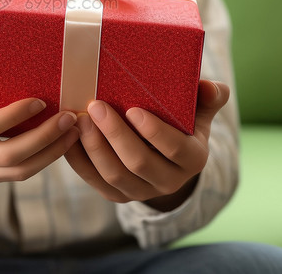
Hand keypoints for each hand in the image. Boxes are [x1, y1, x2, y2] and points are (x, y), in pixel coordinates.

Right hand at [0, 35, 78, 192]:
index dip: (14, 117)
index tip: (39, 101)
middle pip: (9, 157)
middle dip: (45, 140)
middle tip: (69, 118)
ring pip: (17, 173)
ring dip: (50, 155)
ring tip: (73, 133)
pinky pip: (14, 176)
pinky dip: (40, 162)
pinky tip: (58, 144)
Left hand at [64, 80, 229, 210]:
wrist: (168, 160)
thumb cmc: (183, 124)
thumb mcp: (200, 112)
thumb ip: (208, 98)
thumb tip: (211, 87)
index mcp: (193, 159)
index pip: (175, 148)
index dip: (154, 131)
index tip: (133, 109)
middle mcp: (169, 181)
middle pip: (138, 163)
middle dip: (115, 134)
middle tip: (96, 106)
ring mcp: (141, 192)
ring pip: (114, 175)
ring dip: (94, 146)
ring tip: (81, 119)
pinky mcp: (117, 195)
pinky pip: (94, 180)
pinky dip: (79, 159)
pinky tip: (70, 136)